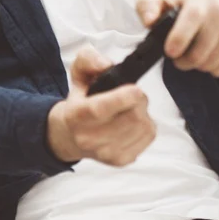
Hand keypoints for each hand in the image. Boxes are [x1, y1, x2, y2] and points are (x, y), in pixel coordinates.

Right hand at [47, 46, 155, 166]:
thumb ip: (88, 59)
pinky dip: (146, 125)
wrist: (70, 136)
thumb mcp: (77, 74)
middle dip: (139, 101)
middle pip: (131, 118)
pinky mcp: (122, 160)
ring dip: (143, 113)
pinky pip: (148, 137)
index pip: (101, 110)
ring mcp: (107, 152)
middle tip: (133, 95)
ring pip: (143, 127)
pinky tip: (133, 122)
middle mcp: (89, 138)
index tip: (134, 89)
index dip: (123, 98)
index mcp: (76, 115)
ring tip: (131, 108)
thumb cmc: (79, 102)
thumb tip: (105, 65)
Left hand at [136, 0, 218, 76]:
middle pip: (203, 47)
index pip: (194, 16)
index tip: (170, 52)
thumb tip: (149, 20)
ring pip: (215, 60)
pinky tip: (210, 58)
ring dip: (199, 65)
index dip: (180, 37)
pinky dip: (216, 68)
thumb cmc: (190, 5)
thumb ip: (148, 7)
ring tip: (194, 56)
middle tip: (179, 58)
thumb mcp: (163, 0)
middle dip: (185, 60)